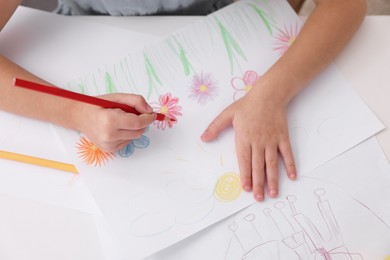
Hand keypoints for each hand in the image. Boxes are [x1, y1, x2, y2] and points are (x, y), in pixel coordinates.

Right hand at [74, 93, 155, 151]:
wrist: (80, 116)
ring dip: (133, 128)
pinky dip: (126, 134)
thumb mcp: (117, 97)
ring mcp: (108, 145)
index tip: (152, 114)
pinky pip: (127, 142)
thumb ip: (136, 101)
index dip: (148, 118)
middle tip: (134, 114)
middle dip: (141, 122)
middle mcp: (109, 135)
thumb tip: (149, 111)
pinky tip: (116, 128)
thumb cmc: (99, 105)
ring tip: (122, 120)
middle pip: (139, 131)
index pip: (138, 122)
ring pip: (134, 137)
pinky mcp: (109, 150)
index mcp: (110, 120)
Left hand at [201, 81, 296, 200]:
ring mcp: (272, 140)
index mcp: (244, 137)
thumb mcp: (227, 114)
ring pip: (272, 163)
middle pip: (258, 166)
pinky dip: (290, 164)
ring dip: (273, 179)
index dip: (246, 175)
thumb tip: (203, 138)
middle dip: (259, 183)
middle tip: (259, 198)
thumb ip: (215, 127)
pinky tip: (291, 176)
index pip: (244, 160)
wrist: (269, 94)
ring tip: (273, 193)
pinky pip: (287, 153)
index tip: (246, 188)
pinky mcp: (283, 137)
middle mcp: (259, 141)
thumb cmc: (247, 105)